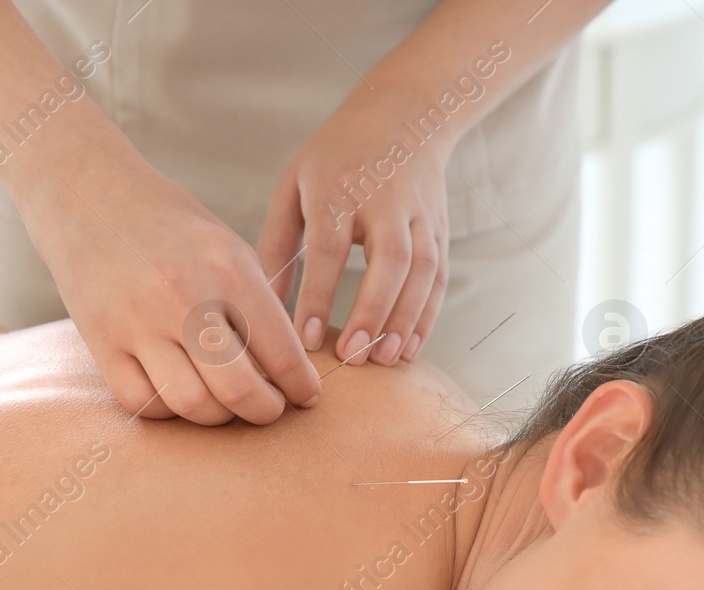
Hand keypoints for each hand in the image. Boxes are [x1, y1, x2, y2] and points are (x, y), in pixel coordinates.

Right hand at [19, 141, 322, 424]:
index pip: (281, 352)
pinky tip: (182, 393)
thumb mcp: (227, 248)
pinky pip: (143, 403)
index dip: (301, 386)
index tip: (305, 396)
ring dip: (219, 417)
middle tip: (271, 408)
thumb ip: (258, 305)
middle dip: (265, 410)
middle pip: (238, 389)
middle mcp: (184, 296)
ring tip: (228, 403)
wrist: (88, 195)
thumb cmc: (171, 226)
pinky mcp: (101, 341)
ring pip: (191, 404)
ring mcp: (137, 321)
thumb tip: (290, 369)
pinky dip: (169, 411)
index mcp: (227, 268)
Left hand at [258, 86, 451, 368]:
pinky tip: (409, 347)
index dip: (318, 294)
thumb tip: (263, 301)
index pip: (329, 247)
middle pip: (388, 262)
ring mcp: (419, 214)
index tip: (305, 337)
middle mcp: (385, 200)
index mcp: (338, 188)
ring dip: (406, 320)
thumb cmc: (336, 157)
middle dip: (372, 313)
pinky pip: (438, 277)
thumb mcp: (294, 185)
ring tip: (384, 360)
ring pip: (422, 273)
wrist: (404, 115)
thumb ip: (276, 242)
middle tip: (352, 357)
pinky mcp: (440, 229)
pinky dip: (427, 315)